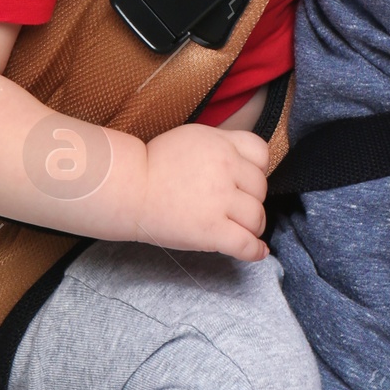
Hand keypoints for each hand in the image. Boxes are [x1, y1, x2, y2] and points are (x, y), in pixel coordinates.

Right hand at [135, 123, 269, 261]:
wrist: (129, 188)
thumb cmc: (153, 165)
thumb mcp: (192, 138)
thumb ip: (220, 147)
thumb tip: (243, 166)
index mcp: (221, 144)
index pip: (261, 154)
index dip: (258, 169)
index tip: (247, 181)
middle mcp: (226, 169)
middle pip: (261, 189)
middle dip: (252, 200)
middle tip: (236, 208)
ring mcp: (220, 201)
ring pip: (257, 217)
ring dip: (254, 226)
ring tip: (243, 229)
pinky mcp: (211, 230)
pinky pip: (245, 244)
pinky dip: (255, 250)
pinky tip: (257, 251)